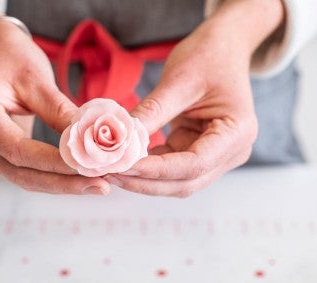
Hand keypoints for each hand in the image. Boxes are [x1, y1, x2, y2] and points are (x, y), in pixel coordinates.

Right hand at [0, 23, 109, 193]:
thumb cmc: (11, 57)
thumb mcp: (37, 78)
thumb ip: (59, 111)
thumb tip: (89, 141)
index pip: (17, 150)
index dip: (54, 163)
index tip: (89, 167)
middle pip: (18, 172)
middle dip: (61, 182)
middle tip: (100, 186)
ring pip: (21, 176)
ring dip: (59, 183)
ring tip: (95, 184)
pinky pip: (22, 169)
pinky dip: (51, 174)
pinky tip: (77, 176)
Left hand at [105, 0, 283, 196]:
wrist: (222, 47)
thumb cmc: (208, 56)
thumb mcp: (179, 80)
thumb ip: (152, 112)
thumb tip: (120, 139)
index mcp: (237, 133)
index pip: (194, 164)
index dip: (156, 170)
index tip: (122, 166)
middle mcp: (231, 151)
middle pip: (185, 182)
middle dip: (146, 181)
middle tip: (109, 172)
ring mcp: (216, 155)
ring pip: (177, 181)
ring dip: (144, 178)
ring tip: (112, 169)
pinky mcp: (198, 150)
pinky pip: (171, 167)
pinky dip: (148, 167)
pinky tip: (124, 160)